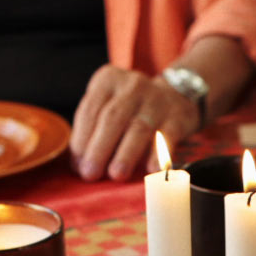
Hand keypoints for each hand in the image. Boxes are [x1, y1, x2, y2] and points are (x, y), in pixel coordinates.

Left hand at [70, 64, 199, 181]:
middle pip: (112, 118)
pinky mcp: (178, 117)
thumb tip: (78, 165)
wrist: (175, 96)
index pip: (90, 110)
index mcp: (108, 80)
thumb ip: (92, 129)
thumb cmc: (131, 109)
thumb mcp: (107, 104)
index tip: (77, 166)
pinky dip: (158, 155)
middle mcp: (132, 86)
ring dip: (125, 154)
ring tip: (115, 175)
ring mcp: (157, 100)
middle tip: (90, 174)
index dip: (81, 140)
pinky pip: (166, 137)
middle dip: (99, 148)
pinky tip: (151, 170)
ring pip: (138, 128)